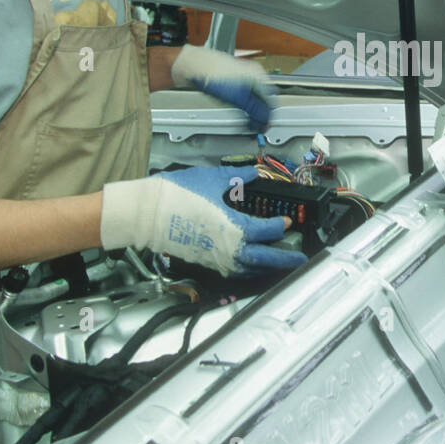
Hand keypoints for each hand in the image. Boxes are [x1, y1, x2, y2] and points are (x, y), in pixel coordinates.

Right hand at [100, 165, 305, 276]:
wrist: (144, 213)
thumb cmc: (173, 197)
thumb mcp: (212, 180)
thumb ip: (237, 177)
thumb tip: (252, 172)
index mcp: (234, 228)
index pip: (267, 231)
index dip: (280, 225)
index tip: (287, 221)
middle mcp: (228, 248)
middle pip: (265, 259)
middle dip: (285, 259)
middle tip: (300, 257)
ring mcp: (216, 258)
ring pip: (250, 269)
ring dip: (267, 267)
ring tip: (280, 264)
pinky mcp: (205, 262)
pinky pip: (234, 271)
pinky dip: (248, 270)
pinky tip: (251, 265)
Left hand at [170, 45, 274, 130]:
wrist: (193, 66)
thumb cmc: (213, 76)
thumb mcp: (239, 99)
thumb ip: (255, 111)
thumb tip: (265, 122)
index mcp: (259, 76)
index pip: (271, 101)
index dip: (268, 117)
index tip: (263, 128)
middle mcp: (252, 74)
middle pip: (262, 99)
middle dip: (259, 114)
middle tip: (254, 126)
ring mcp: (241, 75)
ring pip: (252, 96)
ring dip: (250, 110)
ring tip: (245, 121)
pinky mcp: (231, 78)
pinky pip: (242, 93)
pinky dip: (242, 104)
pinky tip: (236, 110)